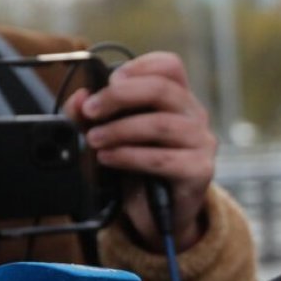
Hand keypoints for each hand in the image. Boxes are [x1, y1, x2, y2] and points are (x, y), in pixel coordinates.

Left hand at [65, 51, 215, 250]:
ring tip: (94, 140)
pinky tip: (109, 159)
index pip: (169, 66)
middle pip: (162, 89)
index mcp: (177, 99)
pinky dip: (129, 156)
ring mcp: (201, 142)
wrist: (158, 214)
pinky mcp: (199, 170)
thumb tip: (78, 99)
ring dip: (120, 130)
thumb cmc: (138, 168)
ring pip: (160, 124)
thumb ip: (91, 116)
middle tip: (90, 111)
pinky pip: (162, 158)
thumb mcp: (110, 136)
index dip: (139, 66)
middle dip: (119, 97)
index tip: (110, 81)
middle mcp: (194, 115)